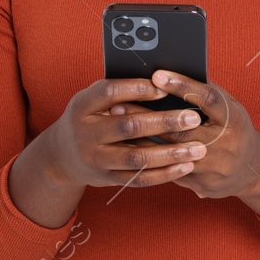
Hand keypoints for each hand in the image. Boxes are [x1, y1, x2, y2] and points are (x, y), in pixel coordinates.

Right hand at [47, 77, 207, 188]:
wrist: (61, 156)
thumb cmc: (89, 118)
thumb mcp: (92, 100)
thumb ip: (119, 92)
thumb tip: (163, 80)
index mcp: (83, 105)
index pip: (109, 92)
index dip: (137, 89)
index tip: (165, 88)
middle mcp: (86, 133)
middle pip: (128, 126)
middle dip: (164, 122)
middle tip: (193, 118)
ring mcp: (96, 158)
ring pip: (137, 157)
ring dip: (170, 153)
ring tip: (198, 148)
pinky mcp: (107, 178)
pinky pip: (138, 178)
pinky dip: (164, 174)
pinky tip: (185, 166)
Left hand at [109, 69, 259, 217]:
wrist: (253, 169)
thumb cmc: (235, 128)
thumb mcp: (230, 108)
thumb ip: (206, 95)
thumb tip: (175, 72)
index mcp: (233, 119)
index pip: (207, 99)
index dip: (182, 86)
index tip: (157, 74)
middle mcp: (225, 144)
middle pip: (181, 129)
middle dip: (147, 116)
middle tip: (118, 104)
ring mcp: (212, 167)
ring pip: (169, 152)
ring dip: (140, 138)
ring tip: (117, 125)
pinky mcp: (201, 184)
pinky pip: (169, 170)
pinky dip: (147, 158)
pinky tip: (127, 148)